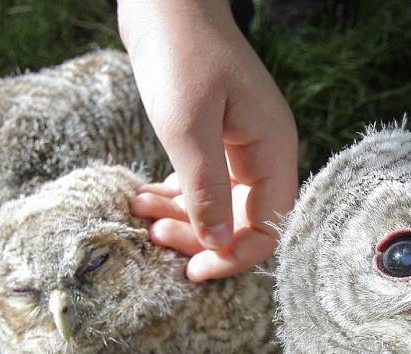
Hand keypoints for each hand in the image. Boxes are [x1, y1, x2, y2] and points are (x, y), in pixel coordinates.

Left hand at [118, 0, 297, 281]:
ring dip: (180, 218)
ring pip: (218, 207)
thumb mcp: (189, 127)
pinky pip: (201, 186)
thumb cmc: (181, 55)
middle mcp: (262, 155)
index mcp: (272, 151)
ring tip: (138, 210)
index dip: (235, 256)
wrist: (166, 3)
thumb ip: (207, 189)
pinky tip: (142, 196)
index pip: (269, 226)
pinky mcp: (214, 142)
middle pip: (243, 222)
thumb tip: (220, 245)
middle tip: (154, 234)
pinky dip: (173, 197)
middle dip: (199, 237)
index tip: (193, 271)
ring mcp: (239, 149)